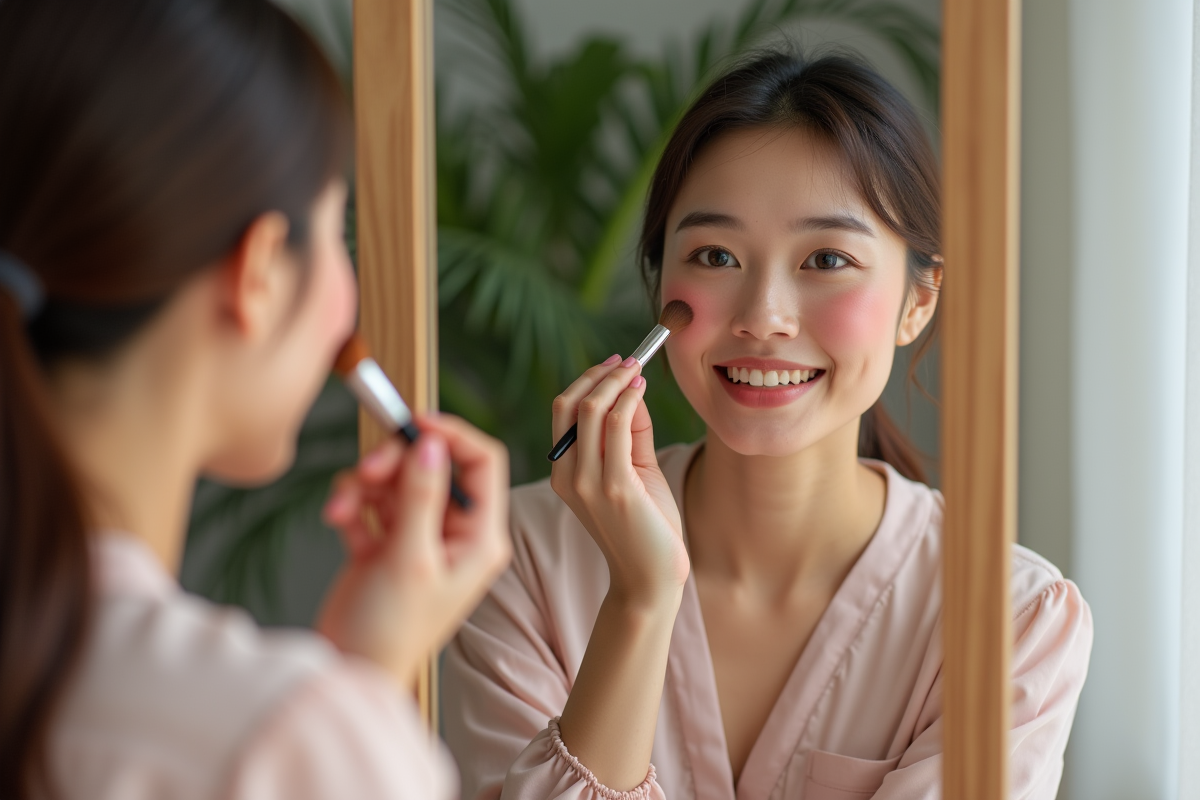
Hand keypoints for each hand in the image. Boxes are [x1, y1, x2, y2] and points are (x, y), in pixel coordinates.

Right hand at [317, 414, 510, 688]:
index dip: (452, 434)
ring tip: (342, 510)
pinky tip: (339, 522)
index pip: (483, 462)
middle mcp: (455, 533)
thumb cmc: (390, 630)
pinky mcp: (385, 542)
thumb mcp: (409, 559)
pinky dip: (352, 505)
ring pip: (396, 479)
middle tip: (367, 470)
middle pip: (432, 465)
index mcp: (480, 538)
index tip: (415, 424)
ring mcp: (420, 536)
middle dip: (395, 462)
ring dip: (365, 485)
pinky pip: (371, 500)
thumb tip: (432, 444)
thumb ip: (421, 497)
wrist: (348, 670)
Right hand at [550, 355, 688, 608]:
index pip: (562, 412)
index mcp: (562, 473)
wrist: (651, 578)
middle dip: (599, 375)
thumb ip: (629, 433)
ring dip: (617, 380)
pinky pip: (616, 427)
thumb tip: (632, 388)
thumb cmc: (645, 525)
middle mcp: (566, 476)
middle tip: (628, 359)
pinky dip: (628, 399)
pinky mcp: (615, 488)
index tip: (615, 363)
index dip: (586, 381)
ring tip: (637, 368)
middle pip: (569, 405)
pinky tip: (641, 390)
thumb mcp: (633, 471)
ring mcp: (587, 483)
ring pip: (592, 410)